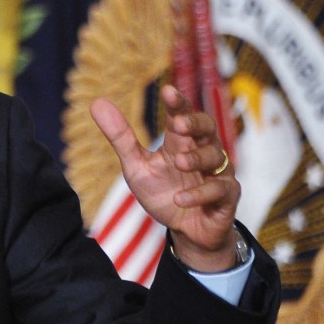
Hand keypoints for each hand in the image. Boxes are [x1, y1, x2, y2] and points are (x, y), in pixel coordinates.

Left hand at [90, 85, 240, 271]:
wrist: (185, 232)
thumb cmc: (163, 193)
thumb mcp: (136, 167)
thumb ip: (120, 138)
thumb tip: (96, 102)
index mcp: (180, 142)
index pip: (181, 114)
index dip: (177, 103)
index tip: (167, 91)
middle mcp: (202, 151)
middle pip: (207, 126)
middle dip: (194, 122)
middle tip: (178, 124)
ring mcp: (217, 173)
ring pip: (215, 156)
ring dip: (196, 158)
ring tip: (178, 162)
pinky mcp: (226, 196)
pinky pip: (219, 189)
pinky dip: (199, 193)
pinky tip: (180, 198)